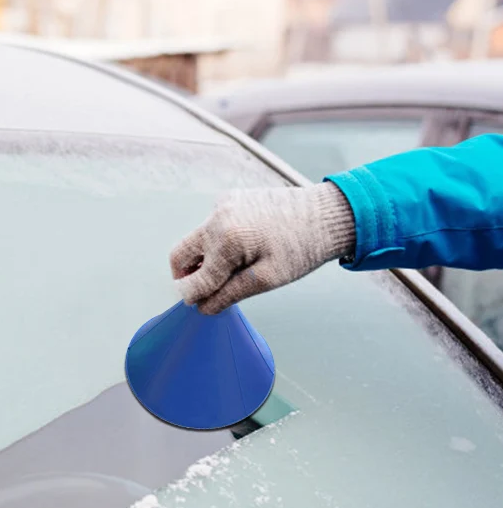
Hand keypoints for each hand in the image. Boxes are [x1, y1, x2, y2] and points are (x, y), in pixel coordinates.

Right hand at [170, 182, 355, 313]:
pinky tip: (244, 250)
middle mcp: (217, 217)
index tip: (202, 307)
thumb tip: (203, 307)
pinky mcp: (230, 199)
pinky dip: (218, 244)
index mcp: (226, 238)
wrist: (327, 214)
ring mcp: (222, 205)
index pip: (194, 280)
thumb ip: (229, 294)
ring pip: (196, 242)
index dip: (196, 299)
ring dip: (205, 260)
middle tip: (205, 291)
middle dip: (188, 277)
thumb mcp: (266, 279)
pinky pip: (211, 227)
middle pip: (180, 255)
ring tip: (234, 270)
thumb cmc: (302, 247)